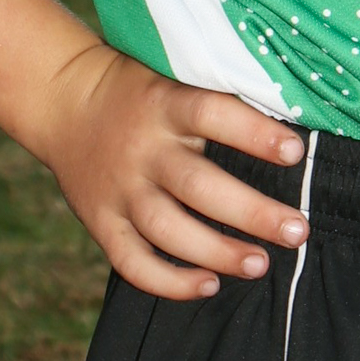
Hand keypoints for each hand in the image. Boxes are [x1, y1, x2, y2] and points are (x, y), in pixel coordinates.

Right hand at [39, 42, 309, 301]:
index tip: (295, 152)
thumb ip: (218, 97)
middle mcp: (142, 149)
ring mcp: (119, 190)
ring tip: (260, 264)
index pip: (213, 114)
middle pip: (199, 186)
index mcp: (165, 104)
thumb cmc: (142, 90)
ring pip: (168, 230)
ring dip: (217, 252)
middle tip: (298, 231)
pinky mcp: (100, 221)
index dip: (254, 134)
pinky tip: (209, 285)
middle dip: (252, 213)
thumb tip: (291, 116)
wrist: (62, 100)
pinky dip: (169, 281)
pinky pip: (132, 262)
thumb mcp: (174, 75)